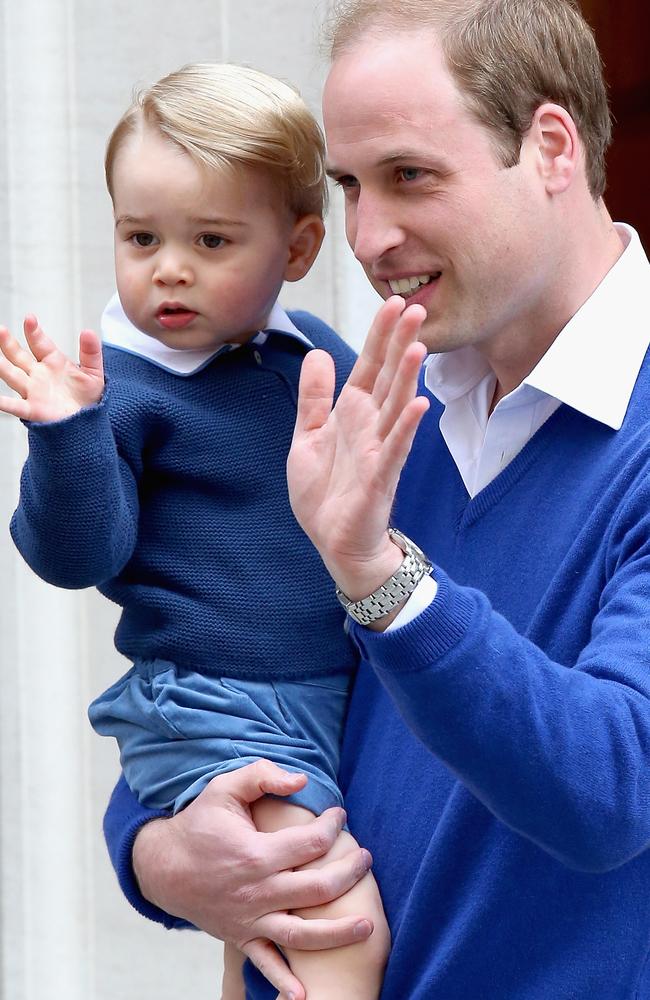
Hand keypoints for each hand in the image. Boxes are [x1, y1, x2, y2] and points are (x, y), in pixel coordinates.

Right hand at [0, 314, 103, 421]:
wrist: (89, 421)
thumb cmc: (88, 398)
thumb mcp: (93, 372)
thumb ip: (91, 353)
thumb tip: (88, 332)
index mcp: (53, 363)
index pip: (40, 343)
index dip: (34, 332)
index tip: (30, 318)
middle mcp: (39, 375)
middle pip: (18, 357)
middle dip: (8, 343)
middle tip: (0, 330)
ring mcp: (33, 392)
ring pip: (12, 376)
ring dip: (1, 366)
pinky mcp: (33, 410)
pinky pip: (16, 406)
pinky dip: (4, 403)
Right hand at [132, 761, 373, 999]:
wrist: (162, 866)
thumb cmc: (199, 823)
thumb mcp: (225, 788)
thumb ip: (262, 776)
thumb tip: (302, 779)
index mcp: (256, 854)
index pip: (311, 843)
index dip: (333, 826)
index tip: (340, 814)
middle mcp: (257, 891)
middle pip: (317, 890)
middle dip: (349, 874)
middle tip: (366, 860)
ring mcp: (249, 918)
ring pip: (301, 935)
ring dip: (337, 933)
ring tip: (367, 925)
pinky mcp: (240, 936)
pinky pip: (264, 963)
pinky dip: (283, 981)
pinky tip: (304, 994)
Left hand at [287, 296, 428, 601]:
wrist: (334, 541)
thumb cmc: (325, 493)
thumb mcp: (307, 437)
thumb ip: (314, 398)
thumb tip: (317, 353)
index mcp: (351, 413)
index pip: (368, 366)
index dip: (380, 336)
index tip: (393, 304)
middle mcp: (370, 425)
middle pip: (387, 377)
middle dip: (400, 343)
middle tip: (416, 307)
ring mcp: (379, 449)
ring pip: (397, 406)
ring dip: (408, 377)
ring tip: (419, 346)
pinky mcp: (381, 477)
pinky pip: (396, 448)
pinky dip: (407, 427)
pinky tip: (420, 405)